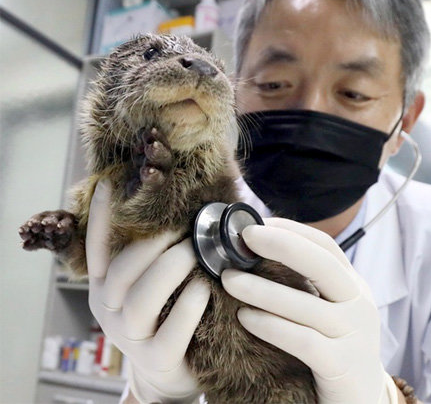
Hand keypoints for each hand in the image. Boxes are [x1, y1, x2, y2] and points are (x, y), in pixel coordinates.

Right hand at [86, 180, 208, 403]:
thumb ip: (152, 256)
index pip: (96, 248)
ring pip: (142, 298)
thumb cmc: (163, 317)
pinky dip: (190, 305)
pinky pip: (172, 330)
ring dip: (171, 267)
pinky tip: (205, 288)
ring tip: (195, 251)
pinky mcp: (157, 359)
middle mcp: (109, 309)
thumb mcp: (149, 285)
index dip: (101, 216)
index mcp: (103, 287)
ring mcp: (130, 337)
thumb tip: (177, 209)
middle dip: (153, 243)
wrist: (168, 375)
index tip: (110, 183)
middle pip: (122, 270)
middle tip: (183, 225)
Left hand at [221, 217, 398, 403]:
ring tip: (229, 279)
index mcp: (353, 286)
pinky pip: (302, 341)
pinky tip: (245, 317)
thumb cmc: (334, 348)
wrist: (361, 401)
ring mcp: (354, 335)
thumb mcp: (327, 310)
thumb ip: (305, 285)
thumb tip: (258, 252)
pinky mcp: (342, 366)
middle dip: (283, 245)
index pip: (326, 246)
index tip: (258, 223)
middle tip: (246, 236)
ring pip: (306, 304)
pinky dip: (271, 326)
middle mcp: (358, 304)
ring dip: (262, 289)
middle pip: (323, 264)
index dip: (292, 230)